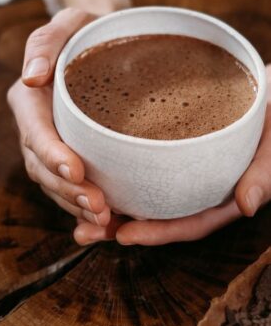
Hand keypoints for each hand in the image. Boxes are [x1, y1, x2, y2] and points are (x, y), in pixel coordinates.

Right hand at [7, 8, 109, 226]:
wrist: (105, 48)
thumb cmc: (89, 33)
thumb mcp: (68, 23)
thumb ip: (45, 43)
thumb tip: (32, 77)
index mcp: (31, 102)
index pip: (36, 132)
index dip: (52, 154)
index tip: (76, 170)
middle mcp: (37, 130)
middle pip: (44, 169)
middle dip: (69, 191)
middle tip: (100, 207)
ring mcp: (53, 150)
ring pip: (57, 187)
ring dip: (78, 207)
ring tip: (106, 222)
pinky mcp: (72, 160)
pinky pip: (72, 191)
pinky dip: (85, 210)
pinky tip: (107, 224)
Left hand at [74, 64, 270, 245]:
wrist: (265, 90)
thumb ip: (265, 172)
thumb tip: (248, 206)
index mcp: (223, 196)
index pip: (190, 223)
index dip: (159, 232)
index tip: (124, 235)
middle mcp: (198, 190)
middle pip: (158, 216)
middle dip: (120, 227)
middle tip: (83, 233)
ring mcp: (183, 174)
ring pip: (144, 197)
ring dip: (110, 206)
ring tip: (73, 212)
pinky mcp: (170, 154)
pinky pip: (141, 170)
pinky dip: (116, 176)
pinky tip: (88, 173)